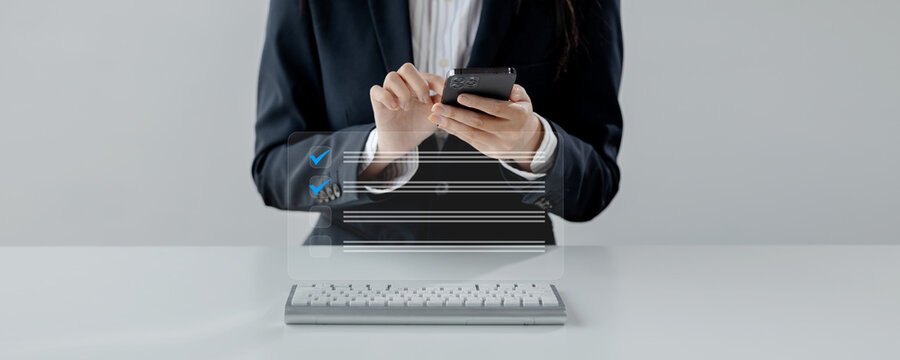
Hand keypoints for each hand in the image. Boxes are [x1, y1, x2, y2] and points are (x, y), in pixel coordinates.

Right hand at [364, 63, 442, 178]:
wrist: (403, 142)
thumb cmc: (418, 126)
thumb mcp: (435, 115)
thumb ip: (443, 104)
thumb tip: (452, 96)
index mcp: (419, 85)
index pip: (428, 75)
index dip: (438, 83)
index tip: (444, 94)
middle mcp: (403, 84)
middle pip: (407, 68)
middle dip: (418, 84)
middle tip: (424, 100)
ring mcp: (389, 91)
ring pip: (392, 77)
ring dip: (403, 92)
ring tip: (407, 108)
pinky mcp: (377, 101)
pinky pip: (376, 90)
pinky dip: (386, 97)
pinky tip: (395, 108)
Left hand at [428, 84, 543, 170]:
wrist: (524, 139)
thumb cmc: (519, 113)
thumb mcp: (523, 99)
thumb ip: (516, 91)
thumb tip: (507, 88)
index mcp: (518, 116)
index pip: (496, 109)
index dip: (478, 103)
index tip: (460, 96)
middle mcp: (509, 132)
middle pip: (479, 122)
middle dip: (456, 114)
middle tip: (438, 106)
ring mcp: (498, 144)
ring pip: (471, 134)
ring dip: (450, 124)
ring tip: (434, 115)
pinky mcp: (489, 151)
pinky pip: (469, 140)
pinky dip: (454, 131)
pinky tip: (443, 123)